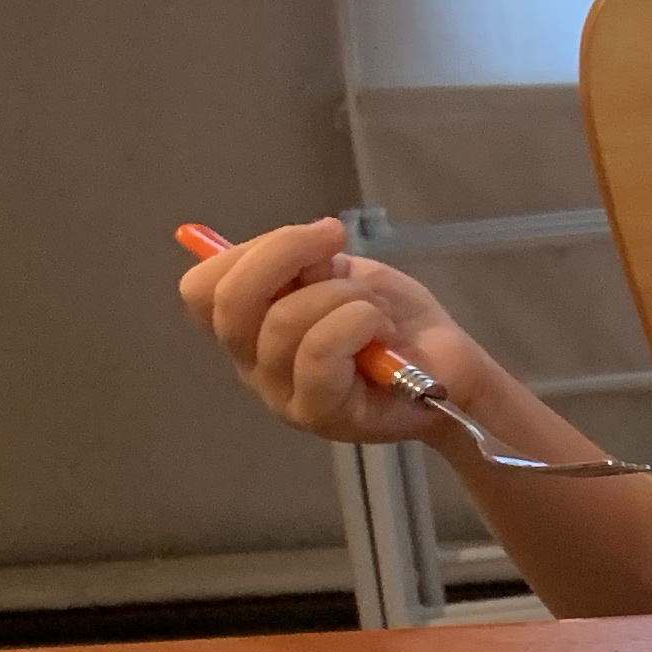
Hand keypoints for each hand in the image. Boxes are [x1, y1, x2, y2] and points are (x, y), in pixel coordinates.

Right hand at [178, 218, 480, 445]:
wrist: (450, 370)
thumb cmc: (393, 320)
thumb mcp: (342, 275)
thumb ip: (303, 264)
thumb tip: (287, 247)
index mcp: (250, 328)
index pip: (201, 290)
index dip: (248, 251)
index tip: (311, 236)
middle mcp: (253, 365)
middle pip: (229, 302)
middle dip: (284, 252)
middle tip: (335, 239)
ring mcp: (281, 394)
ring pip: (283, 321)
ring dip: (338, 293)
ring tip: (373, 307)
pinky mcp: (318, 414)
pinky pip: (317, 353)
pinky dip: (355, 322)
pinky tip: (380, 330)